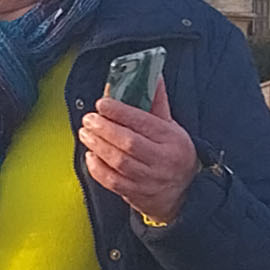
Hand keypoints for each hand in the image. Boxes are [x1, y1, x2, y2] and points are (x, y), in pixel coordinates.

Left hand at [79, 81, 199, 224]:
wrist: (184, 193)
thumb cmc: (174, 155)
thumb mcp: (172, 127)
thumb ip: (157, 103)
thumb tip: (152, 75)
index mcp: (171, 139)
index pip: (143, 122)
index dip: (120, 112)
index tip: (103, 104)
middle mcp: (162, 160)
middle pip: (129, 143)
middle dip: (104, 129)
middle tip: (89, 119)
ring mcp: (149, 179)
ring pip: (119, 162)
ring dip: (98, 146)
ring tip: (86, 134)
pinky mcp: (137, 194)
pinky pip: (113, 182)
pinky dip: (98, 169)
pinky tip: (90, 156)